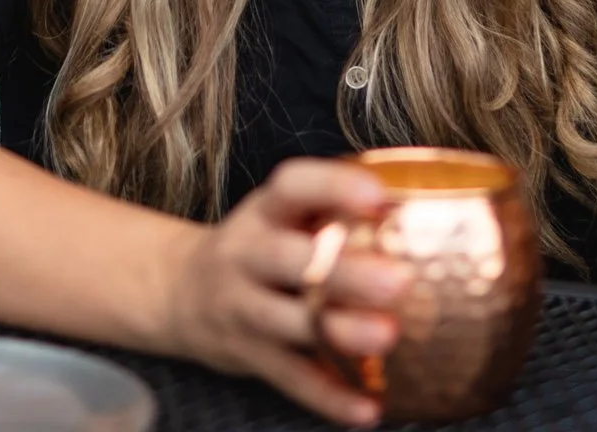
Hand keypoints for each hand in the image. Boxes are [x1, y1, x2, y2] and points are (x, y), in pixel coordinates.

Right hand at [159, 158, 412, 425]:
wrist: (178, 290)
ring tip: (387, 336)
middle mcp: (247, 254)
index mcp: (264, 210)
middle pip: (290, 259)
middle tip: (399, 281)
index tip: (378, 196)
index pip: (292, 186)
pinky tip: (367, 409)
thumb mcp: (279, 214)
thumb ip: (332, 209)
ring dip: (341, 331)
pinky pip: (290, 378)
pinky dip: (328, 398)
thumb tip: (419, 209)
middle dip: (344, 272)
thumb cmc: (258, 246)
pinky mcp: (248, 355)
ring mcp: (243, 307)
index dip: (333, 187)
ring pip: (290, 322)